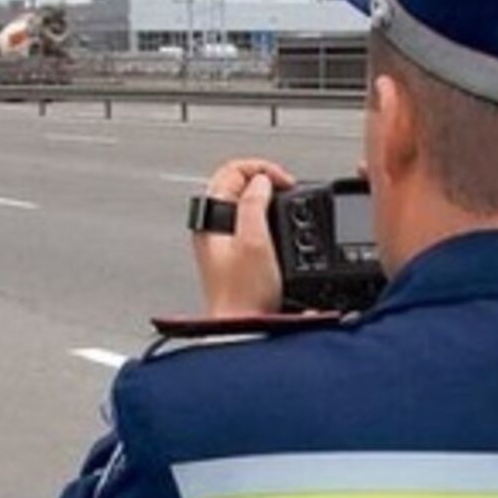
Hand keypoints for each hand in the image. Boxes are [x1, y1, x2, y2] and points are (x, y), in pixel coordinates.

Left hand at [192, 159, 295, 317]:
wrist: (243, 328)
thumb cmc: (243, 295)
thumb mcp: (254, 240)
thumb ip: (254, 203)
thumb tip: (261, 181)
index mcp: (209, 219)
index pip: (231, 170)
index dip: (262, 170)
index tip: (284, 182)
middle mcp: (211, 229)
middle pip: (238, 184)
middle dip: (266, 181)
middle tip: (288, 191)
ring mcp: (221, 242)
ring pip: (245, 204)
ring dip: (268, 200)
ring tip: (287, 207)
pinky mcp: (234, 257)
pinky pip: (251, 224)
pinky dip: (268, 219)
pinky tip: (280, 230)